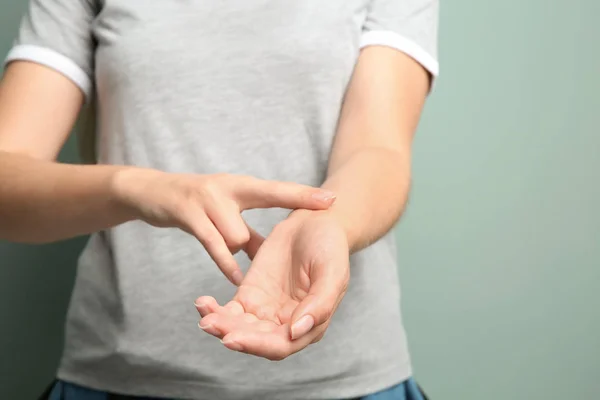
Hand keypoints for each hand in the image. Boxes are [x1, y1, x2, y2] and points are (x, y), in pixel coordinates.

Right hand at [112, 169, 335, 284]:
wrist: (153, 191)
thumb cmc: (199, 204)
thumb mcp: (227, 212)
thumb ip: (249, 234)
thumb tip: (269, 260)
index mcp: (242, 186)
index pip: (278, 191)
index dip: (304, 196)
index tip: (331, 201)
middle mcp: (229, 188)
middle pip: (260, 217)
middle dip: (262, 240)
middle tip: (267, 250)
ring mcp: (208, 200)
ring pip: (238, 235)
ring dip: (237, 250)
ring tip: (235, 262)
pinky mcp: (189, 214)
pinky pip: (214, 244)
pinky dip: (227, 264)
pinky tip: (239, 281)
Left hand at [195, 210, 349, 359]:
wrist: (316, 222)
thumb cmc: (330, 247)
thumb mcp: (333, 273)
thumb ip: (319, 304)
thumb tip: (295, 332)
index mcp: (310, 324)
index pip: (282, 345)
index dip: (258, 345)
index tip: (234, 338)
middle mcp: (286, 324)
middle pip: (256, 340)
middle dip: (233, 335)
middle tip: (211, 324)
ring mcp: (267, 311)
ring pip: (240, 328)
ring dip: (221, 325)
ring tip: (204, 314)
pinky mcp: (250, 295)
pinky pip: (230, 310)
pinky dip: (215, 310)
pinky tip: (202, 303)